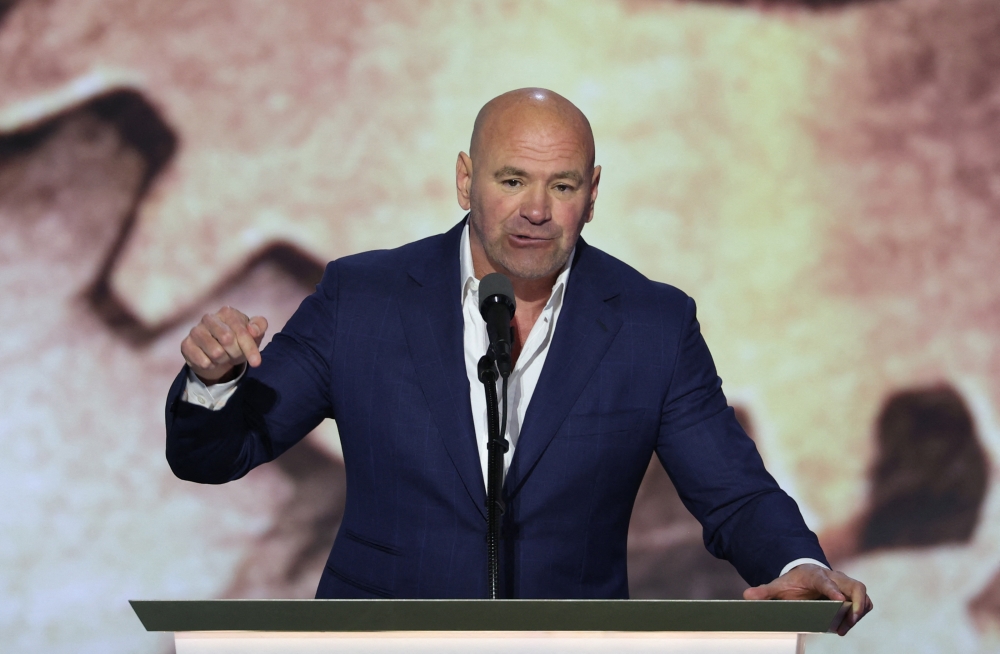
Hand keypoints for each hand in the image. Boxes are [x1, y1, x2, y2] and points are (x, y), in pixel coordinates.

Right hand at [180, 306, 267, 383]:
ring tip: (224, 356)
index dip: (250, 348)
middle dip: (236, 353)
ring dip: (224, 360)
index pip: (241, 331)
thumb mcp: (254, 333)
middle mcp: (209, 318)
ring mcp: (195, 331)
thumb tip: (253, 330)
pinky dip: (212, 366)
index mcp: (227, 312)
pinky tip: (211, 361)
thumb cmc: (238, 340)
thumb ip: (259, 327)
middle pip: (227, 340)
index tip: (257, 363)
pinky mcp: (186, 345)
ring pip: (216, 353)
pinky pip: (203, 362)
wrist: (218, 352)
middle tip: (235, 354)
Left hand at [743, 564, 872, 635]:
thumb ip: (764, 592)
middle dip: (856, 604)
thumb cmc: (793, 582)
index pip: (827, 581)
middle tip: (850, 620)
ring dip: (859, 612)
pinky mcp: (852, 593)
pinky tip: (846, 626)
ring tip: (844, 628)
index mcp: (816, 575)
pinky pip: (864, 602)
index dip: (833, 590)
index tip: (837, 601)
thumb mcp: (778, 586)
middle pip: (855, 586)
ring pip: (862, 596)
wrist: (804, 574)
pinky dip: (860, 613)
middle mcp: (835, 577)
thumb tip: (746, 596)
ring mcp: (846, 585)